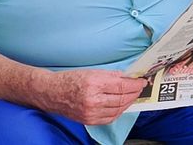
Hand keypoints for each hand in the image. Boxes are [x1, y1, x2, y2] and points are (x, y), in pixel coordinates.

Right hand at [27, 69, 146, 124]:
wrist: (50, 93)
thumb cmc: (69, 80)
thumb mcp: (91, 71)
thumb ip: (111, 75)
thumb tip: (127, 77)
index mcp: (94, 84)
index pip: (121, 85)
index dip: (135, 84)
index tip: (141, 81)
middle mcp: (93, 100)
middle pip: (122, 98)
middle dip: (134, 93)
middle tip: (139, 88)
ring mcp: (91, 112)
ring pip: (118, 109)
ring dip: (128, 102)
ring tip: (132, 96)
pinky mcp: (89, 120)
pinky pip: (110, 118)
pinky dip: (119, 111)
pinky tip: (121, 105)